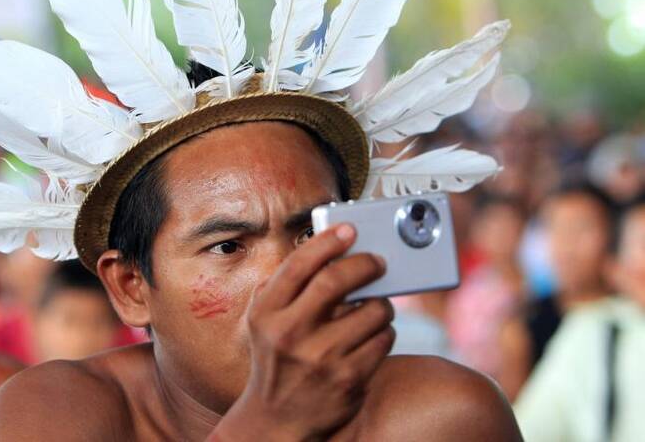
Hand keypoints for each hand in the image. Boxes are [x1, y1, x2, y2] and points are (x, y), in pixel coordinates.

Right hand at [210, 224, 394, 440]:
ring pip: (371, 309)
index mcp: (267, 313)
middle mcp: (291, 334)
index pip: (300, 265)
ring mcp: (321, 358)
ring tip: (375, 304)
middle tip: (378, 262)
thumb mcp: (264, 320)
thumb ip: (287, 286)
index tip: (349, 230)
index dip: (328, 241)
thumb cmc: (275, 358)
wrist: (277, 419)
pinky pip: (384, 338)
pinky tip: (373, 333)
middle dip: (365, 264)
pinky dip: (384, 330)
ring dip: (381, 302)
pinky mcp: (350, 379)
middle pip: (337, 280)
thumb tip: (329, 251)